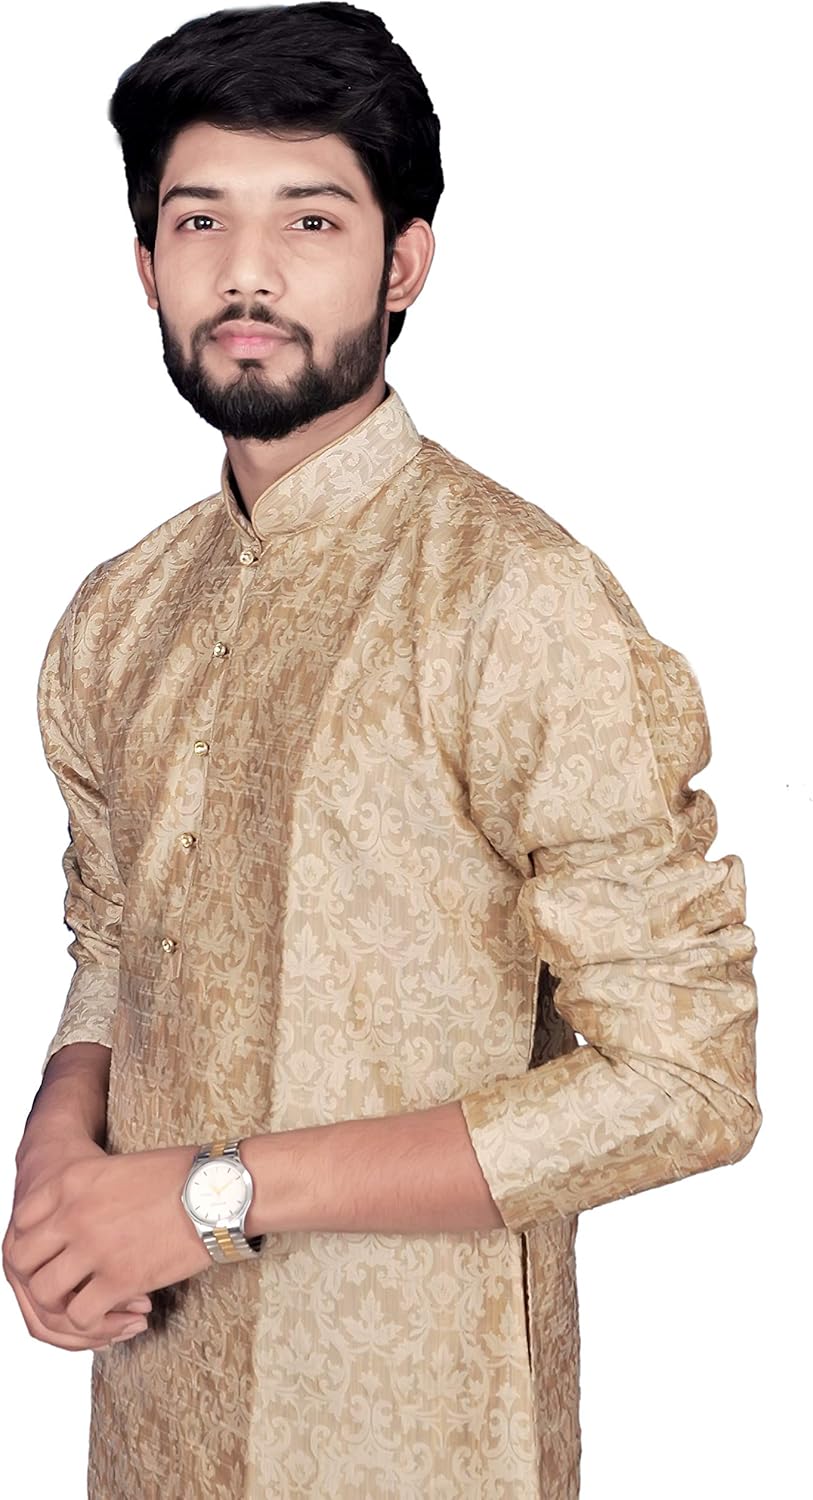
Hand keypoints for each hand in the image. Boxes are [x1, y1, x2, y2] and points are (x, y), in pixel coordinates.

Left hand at [3, 1138, 210, 1348]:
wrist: (219, 1188)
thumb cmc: (179, 1175)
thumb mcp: (119, 1168)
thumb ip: (87, 1195)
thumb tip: (77, 1227)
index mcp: (71, 1179)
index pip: (21, 1222)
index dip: (36, 1245)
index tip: (59, 1253)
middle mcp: (72, 1213)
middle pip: (22, 1262)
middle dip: (42, 1278)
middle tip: (71, 1286)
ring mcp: (93, 1247)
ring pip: (46, 1294)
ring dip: (66, 1305)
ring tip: (96, 1305)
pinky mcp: (120, 1278)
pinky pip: (81, 1316)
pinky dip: (97, 1325)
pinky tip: (126, 1317)